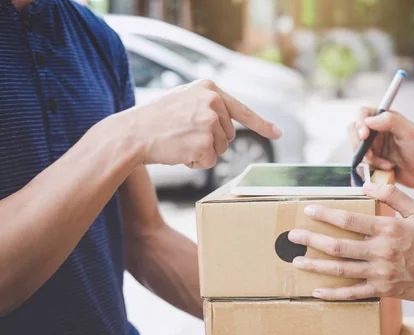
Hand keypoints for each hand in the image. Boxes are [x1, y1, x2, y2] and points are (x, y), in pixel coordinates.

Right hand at [104, 79, 281, 168]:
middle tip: (185, 136)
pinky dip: (196, 163)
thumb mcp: (185, 100)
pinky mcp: (205, 142)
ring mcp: (209, 122)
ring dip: (203, 152)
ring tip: (180, 142)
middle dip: (212, 141)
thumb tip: (229, 126)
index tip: (278, 133)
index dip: (261, 124)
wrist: (132, 133)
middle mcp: (213, 102)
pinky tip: (179, 152)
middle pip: (229, 135)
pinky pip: (210, 161)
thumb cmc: (156, 120)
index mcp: (209, 88)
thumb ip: (209, 106)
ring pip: (220, 149)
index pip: (241, 109)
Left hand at [288, 183, 413, 309]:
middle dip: (312, 240)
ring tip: (296, 261)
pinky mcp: (382, 290)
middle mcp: (381, 252)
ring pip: (340, 270)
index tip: (308, 210)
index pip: (350, 220)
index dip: (326, 214)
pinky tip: (316, 291)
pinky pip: (353, 293)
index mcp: (389, 230)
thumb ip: (394, 195)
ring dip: (316, 265)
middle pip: (338, 246)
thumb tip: (367, 184)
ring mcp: (380, 273)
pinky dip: (333, 294)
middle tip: (292, 236)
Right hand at [349, 107, 413, 188]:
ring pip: (356, 147)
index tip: (364, 136)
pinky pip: (362, 161)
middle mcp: (377, 129)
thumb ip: (391, 121)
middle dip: (358, 143)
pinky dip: (372, 166)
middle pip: (354, 129)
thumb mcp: (410, 133)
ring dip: (368, 157)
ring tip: (385, 163)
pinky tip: (387, 167)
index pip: (363, 113)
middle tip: (370, 154)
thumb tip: (369, 120)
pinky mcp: (372, 158)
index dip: (359, 122)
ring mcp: (373, 144)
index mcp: (386, 118)